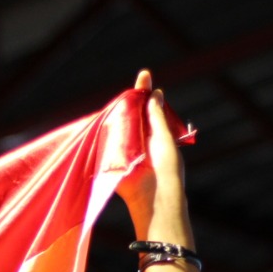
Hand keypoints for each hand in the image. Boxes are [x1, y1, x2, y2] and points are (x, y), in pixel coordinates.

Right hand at [118, 70, 192, 245]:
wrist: (153, 196)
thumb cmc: (165, 167)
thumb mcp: (164, 136)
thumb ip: (157, 115)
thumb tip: (155, 93)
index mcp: (156, 135)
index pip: (150, 109)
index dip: (146, 93)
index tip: (145, 76)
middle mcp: (140, 140)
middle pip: (133, 114)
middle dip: (133, 98)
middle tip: (140, 79)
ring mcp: (125, 149)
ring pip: (120, 125)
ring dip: (121, 112)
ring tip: (126, 96)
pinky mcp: (112, 159)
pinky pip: (107, 141)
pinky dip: (107, 129)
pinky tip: (108, 114)